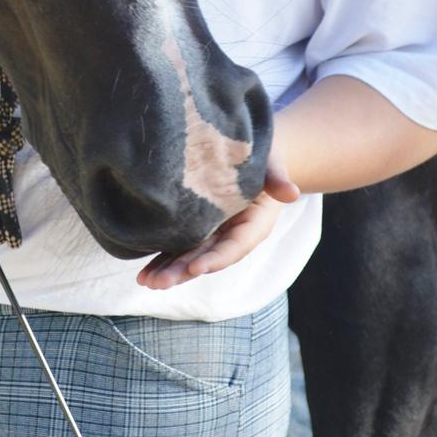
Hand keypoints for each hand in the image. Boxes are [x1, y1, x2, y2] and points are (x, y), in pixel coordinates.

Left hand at [136, 151, 300, 290]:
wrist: (251, 154)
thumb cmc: (263, 156)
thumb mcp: (273, 164)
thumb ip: (278, 179)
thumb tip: (292, 192)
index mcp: (253, 226)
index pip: (234, 247)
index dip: (215, 258)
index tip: (195, 267)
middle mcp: (232, 235)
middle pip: (207, 258)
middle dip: (183, 271)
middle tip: (159, 283)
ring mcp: (212, 234)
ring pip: (189, 257)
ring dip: (169, 270)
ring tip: (147, 282)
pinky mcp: (196, 229)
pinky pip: (178, 247)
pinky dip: (162, 260)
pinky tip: (144, 273)